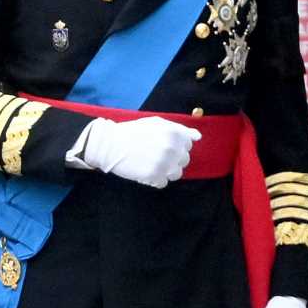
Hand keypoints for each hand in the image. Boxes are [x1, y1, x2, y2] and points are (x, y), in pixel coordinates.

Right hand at [72, 116, 201, 187]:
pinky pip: (163, 183)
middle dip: (172, 159)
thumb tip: (198, 137)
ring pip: (176, 174)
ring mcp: (164, 164)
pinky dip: (155, 180)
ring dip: (165, 171)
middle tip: (154, 155)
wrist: (109, 144)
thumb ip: (179, 129)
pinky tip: (144, 170)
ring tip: (150, 164)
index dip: (175, 146)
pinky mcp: (154, 177)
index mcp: (175, 133)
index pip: (188, 145)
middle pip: (183, 161)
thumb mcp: (157, 123)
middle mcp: (173, 149)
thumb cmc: (132, 132)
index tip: (161, 145)